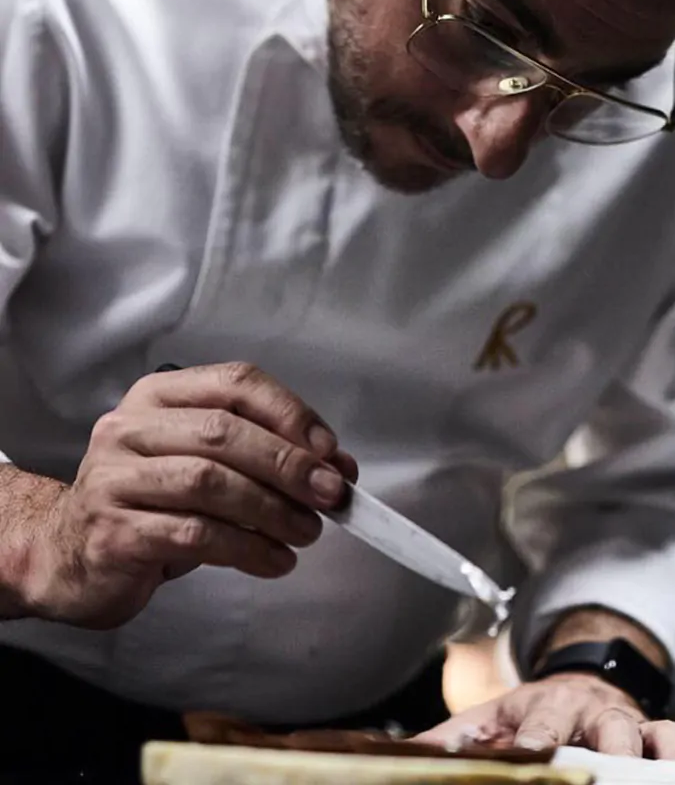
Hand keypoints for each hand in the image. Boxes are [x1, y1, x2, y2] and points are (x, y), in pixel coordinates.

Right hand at [20, 361, 357, 627]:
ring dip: (273, 510)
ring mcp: (114, 478)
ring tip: (308, 532)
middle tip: (331, 495)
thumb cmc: (153, 502)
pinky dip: (247, 549)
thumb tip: (338, 468)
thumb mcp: (208, 464)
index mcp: (159, 395)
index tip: (330, 450)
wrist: (68, 555)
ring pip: (211, 483)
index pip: (236, 383)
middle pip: (225, 432)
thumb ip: (268, 456)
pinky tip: (275, 560)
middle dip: (289, 465)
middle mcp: (130, 427)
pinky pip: (194, 535)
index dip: (290, 413)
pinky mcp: (112, 531)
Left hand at [413, 674, 674, 784]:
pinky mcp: (666, 746)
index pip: (545, 725)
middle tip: (622, 771)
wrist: (580, 683)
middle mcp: (601, 715)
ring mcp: (639, 729)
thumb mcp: (488, 717)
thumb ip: (455, 738)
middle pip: (614, 730)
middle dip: (619, 750)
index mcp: (552, 707)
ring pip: (664, 738)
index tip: (537, 753)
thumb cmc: (531, 712)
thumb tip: (410, 754)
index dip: (541, 740)